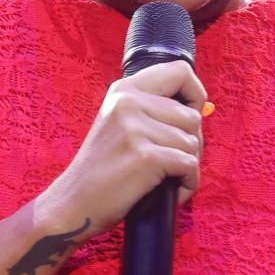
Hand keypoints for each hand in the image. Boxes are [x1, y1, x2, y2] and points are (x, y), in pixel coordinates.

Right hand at [38, 60, 211, 237]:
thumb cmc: (102, 169)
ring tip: (166, 178)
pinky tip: (171, 192)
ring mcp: (136, 128)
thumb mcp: (120, 123)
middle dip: (192, 144)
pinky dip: (187, 184)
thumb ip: (153, 110)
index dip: (195, 94)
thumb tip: (201, 110)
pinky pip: (189, 165)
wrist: (73, 204)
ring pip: (193, 143)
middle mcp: (129, 102)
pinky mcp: (145, 156)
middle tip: (173, 162)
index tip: (191, 116)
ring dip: (188, 167)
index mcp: (124, 89)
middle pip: (192, 117)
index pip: (180, 71)